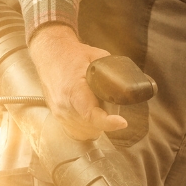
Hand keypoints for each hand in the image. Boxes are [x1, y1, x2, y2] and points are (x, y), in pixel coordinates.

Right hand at [28, 24, 127, 140]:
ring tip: (99, 108)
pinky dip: (87, 128)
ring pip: (86, 132)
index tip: (122, 122)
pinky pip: (76, 132)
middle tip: (111, 107)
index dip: (108, 122)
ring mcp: (59, 113)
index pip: (90, 115)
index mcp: (73, 90)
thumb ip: (114, 70)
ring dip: (97, 125)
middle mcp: (64, 105)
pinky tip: (91, 117)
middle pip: (92, 126)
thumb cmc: (72, 55)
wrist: (49, 53)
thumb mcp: (97, 57)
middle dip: (106, 120)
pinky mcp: (58, 116)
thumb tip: (136, 79)